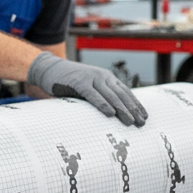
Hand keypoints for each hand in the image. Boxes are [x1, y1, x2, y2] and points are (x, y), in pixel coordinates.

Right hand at [26, 52, 147, 126]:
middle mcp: (102, 76)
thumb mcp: (88, 88)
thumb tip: (111, 116)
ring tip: (130, 122)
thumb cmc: (68, 82)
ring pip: (111, 96)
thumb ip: (99, 97)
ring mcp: (91, 78)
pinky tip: (110, 114)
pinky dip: (102, 104)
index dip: (136, 105)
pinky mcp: (79, 82)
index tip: (144, 117)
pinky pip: (93, 95)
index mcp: (106, 78)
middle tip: (141, 123)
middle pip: (122, 95)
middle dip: (133, 110)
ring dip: (122, 110)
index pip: (126, 92)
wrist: (49, 69)